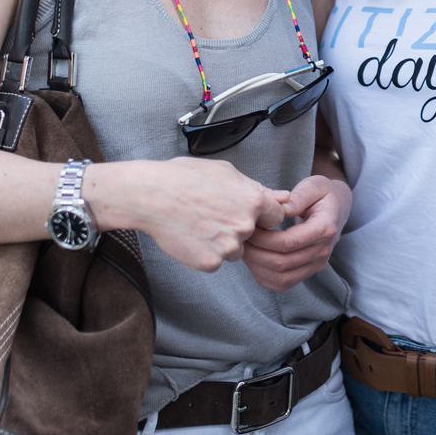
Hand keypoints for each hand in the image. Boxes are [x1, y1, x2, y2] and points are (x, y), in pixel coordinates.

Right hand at [87, 158, 286, 272]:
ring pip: (235, 249)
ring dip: (223, 241)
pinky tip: (192, 235)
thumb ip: (258, 188)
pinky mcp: (211, 263)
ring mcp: (228, 247)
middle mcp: (245, 226)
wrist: (151, 196)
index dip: (261, 214)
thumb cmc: (184, 178)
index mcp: (253, 201)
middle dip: (239, 227)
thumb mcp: (225, 172)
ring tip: (200, 222)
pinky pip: (217, 260)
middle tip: (214, 214)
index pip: (275, 217)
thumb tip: (284, 197)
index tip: (245, 211)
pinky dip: (207, 252)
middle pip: (253, 234)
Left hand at [243, 174, 350, 291]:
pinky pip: (283, 284)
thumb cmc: (322, 195)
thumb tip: (282, 209)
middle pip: (282, 263)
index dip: (263, 238)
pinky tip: (254, 260)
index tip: (249, 228)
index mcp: (325, 229)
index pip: (289, 242)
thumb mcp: (314, 186)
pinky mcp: (308, 272)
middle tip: (241, 239)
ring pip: (281, 278)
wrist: (337, 208)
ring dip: (257, 267)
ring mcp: (316, 264)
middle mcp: (323, 251)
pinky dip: (264, 276)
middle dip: (255, 253)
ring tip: (245, 249)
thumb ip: (299, 196)